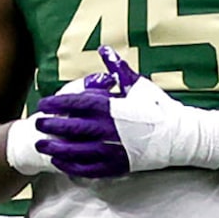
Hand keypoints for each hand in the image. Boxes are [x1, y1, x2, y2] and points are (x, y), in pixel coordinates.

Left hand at [28, 48, 218, 179]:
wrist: (180, 136)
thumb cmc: (160, 108)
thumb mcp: (138, 84)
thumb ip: (117, 68)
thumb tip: (104, 49)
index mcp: (111, 106)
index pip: (76, 103)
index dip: (57, 103)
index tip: (45, 102)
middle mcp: (107, 128)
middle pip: (71, 127)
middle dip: (52, 125)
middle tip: (38, 123)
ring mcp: (111, 149)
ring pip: (75, 150)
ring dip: (56, 147)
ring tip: (42, 144)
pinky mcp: (117, 165)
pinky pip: (88, 168)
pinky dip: (72, 166)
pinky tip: (60, 162)